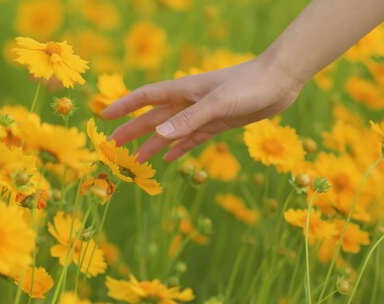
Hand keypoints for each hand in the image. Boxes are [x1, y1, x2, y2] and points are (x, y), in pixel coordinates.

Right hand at [100, 55, 303, 161]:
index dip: (124, 106)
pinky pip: (191, 138)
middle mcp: (189, 102)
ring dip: (153, 144)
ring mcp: (202, 114)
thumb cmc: (248, 85)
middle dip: (132, 131)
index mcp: (184, 91)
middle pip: (153, 118)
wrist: (279, 82)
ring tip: (137, 160)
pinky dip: (178, 148)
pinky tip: (169, 157)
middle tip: (113, 146)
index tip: (104, 115)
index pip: (145, 97)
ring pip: (170, 131)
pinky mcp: (217, 124)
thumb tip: (159, 136)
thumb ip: (189, 120)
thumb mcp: (217, 104)